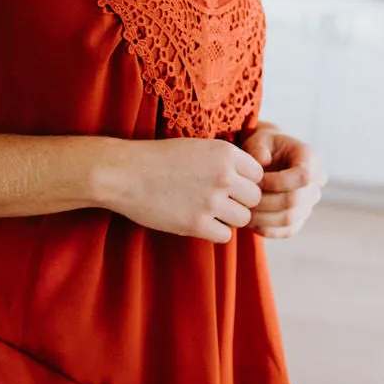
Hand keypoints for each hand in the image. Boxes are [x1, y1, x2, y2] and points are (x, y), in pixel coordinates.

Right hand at [101, 137, 264, 243]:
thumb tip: (250, 180)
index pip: (258, 175)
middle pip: (255, 198)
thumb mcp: (197, 147)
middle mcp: (223, 176)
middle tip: (220, 201)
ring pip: (243, 219)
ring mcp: (210, 201)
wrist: (124, 173)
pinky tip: (198, 222)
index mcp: (225, 153)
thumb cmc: (158, 159)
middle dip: (240, 201)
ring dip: (229, 218)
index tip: (229, 184)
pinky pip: (224, 236)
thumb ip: (225, 160)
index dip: (245, 182)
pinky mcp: (196, 224)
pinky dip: (214, 232)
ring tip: (209, 211)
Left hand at [239, 122, 326, 238]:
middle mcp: (316, 181)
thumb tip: (263, 161)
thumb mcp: (258, 139)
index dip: (277, 182)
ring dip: (263, 218)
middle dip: (265, 202)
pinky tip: (251, 222)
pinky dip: (268, 230)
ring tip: (242, 212)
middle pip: (295, 200)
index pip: (303, 176)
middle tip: (242, 200)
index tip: (255, 181)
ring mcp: (310, 201)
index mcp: (310, 157)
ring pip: (291, 219)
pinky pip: (288, 231)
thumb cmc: (262, 146)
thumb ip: (258, 147)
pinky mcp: (301, 217)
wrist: (267, 157)